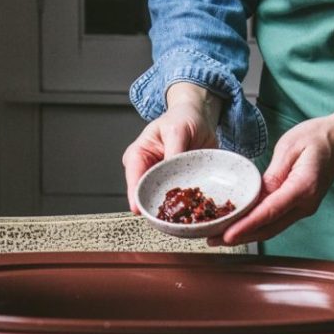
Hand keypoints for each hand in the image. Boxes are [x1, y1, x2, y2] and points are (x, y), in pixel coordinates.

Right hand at [123, 83, 222, 212]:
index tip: (139, 209)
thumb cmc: (182, 119)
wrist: (199, 119)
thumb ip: (173, 150)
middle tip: (168, 214)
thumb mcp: (177, 130)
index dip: (135, 196)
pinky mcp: (178, 186)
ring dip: (173, 207)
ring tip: (183, 211)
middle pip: (147, 194)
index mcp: (138, 156)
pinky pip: (180, 200)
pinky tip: (193, 207)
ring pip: (163, 200)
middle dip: (156, 204)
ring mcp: (163, 181)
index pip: (134, 179)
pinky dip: (186, 204)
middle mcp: (147, 171)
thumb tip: (171, 169)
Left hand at [209, 77, 333, 245]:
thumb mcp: (290, 147)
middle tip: (211, 240)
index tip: (227, 235)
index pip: (269, 212)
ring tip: (218, 237)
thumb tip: (256, 195)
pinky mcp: (298, 207)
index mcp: (302, 188)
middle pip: (267, 228)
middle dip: (239, 236)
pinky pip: (274, 220)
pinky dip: (255, 226)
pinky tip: (237, 226)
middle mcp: (304, 205)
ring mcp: (303, 209)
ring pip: (270, 228)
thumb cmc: (317, 138)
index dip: (246, 226)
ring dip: (245, 234)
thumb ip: (272, 174)